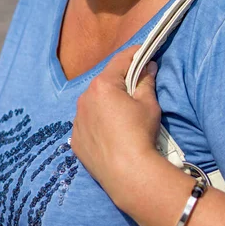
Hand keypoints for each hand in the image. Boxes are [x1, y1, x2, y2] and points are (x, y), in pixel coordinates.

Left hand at [71, 46, 160, 204]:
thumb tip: (149, 67)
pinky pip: (87, 123)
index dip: (135, 54)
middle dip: (120, 81)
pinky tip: (110, 132)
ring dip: (106, 102)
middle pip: (105, 82)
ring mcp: (77, 120)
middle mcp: (84, 98)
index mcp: (103, 85)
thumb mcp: (149, 104)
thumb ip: (146, 81)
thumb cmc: (140, 133)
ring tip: (122, 113)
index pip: (120, 61)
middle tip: (136, 84)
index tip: (145, 52)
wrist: (128, 173)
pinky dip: (98, 122)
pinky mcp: (75, 139)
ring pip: (93, 103)